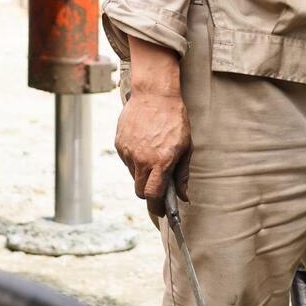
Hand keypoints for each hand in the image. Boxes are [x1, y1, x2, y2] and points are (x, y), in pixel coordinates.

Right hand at [116, 87, 190, 215]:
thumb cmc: (175, 119)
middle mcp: (142, 159)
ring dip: (142, 173)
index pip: (152, 195)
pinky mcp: (119, 143)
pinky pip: (126, 161)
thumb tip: (183, 197)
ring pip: (132, 175)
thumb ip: (183, 175)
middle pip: (139, 190)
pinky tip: (144, 145)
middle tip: (157, 186)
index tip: (160, 211)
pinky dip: (134, 160)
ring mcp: (128, 151)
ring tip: (153, 155)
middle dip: (148, 192)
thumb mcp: (186, 147)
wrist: (155, 93)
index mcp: (161, 162)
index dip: (156, 207)